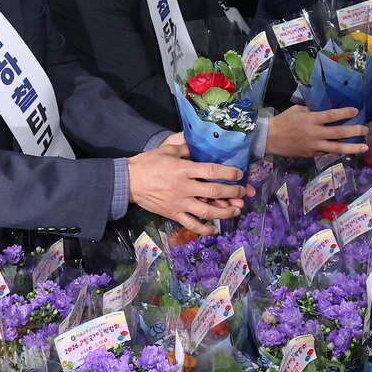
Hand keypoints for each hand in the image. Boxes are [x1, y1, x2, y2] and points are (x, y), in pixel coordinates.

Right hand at [127, 136, 250, 234]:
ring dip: (224, 212)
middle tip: (242, 192)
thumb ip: (185, 146)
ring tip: (236, 210)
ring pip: (206, 211)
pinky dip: (204, 229)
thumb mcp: (167, 149)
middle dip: (232, 192)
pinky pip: (191, 224)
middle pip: (213, 192)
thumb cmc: (149, 163)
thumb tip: (200, 141)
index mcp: (183, 169)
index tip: (239, 173)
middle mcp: (184, 187)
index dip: (228, 172)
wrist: (129, 181)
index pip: (211, 170)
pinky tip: (215, 230)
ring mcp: (179, 203)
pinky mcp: (173, 214)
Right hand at [265, 106, 367, 157]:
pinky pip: (328, 152)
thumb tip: (327, 109)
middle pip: (339, 133)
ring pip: (337, 148)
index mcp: (311, 119)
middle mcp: (315, 133)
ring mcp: (314, 146)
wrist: (271, 138)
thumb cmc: (284, 120)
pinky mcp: (312, 154)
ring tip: (365, 147)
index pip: (332, 115)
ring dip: (353, 147)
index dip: (345, 113)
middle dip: (354, 131)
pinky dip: (338, 151)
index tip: (356, 111)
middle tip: (366, 129)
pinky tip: (349, 150)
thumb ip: (313, 110)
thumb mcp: (298, 110)